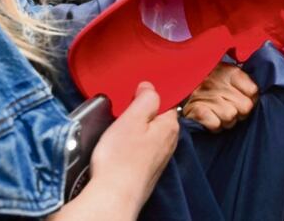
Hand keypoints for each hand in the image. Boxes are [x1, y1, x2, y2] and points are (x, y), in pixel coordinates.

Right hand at [62, 82, 178, 219]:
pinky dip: (131, 146)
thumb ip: (146, 99)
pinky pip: (141, 150)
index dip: (149, 97)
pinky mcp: (147, 170)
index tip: (133, 98)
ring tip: (118, 134)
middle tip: (122, 116)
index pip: (167, 101)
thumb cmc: (120, 159)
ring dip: (134, 131)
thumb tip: (150, 87)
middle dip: (140, 114)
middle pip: (157, 118)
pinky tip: (119, 150)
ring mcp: (159, 158)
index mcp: (170, 126)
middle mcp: (169, 142)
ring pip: (148, 134)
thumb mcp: (132, 118)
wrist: (113, 197)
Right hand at [182, 63, 257, 131]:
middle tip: (230, 107)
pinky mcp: (195, 110)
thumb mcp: (232, 77)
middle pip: (245, 107)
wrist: (183, 89)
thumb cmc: (213, 87)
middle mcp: (215, 80)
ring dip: (227, 120)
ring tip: (219, 113)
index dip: (251, 98)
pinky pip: (216, 124)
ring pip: (230, 116)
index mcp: (228, 71)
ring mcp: (204, 94)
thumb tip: (256, 93)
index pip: (253, 91)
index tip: (243, 98)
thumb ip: (247, 82)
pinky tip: (210, 118)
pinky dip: (215, 125)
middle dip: (240, 112)